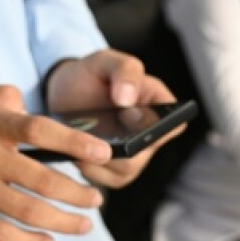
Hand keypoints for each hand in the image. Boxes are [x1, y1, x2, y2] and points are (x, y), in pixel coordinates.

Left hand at [44, 49, 181, 187]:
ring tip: (77, 138)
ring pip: (125, 170)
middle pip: (143, 153)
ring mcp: (136, 156)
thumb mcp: (106, 61)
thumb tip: (127, 99)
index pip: (174, 124)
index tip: (126, 113)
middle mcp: (153, 135)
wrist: (64, 94)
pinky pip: (107, 179)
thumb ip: (124, 70)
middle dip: (115, 145)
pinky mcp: (115, 172)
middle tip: (90, 131)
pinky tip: (75, 151)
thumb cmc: (92, 75)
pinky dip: (88, 167)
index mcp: (159, 105)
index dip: (155, 127)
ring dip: (97, 157)